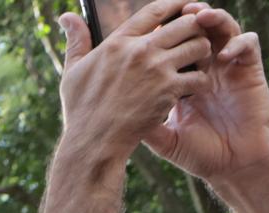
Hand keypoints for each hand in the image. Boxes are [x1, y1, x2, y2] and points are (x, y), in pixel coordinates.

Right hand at [58, 1, 219, 165]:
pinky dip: (202, 82)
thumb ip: (76, 40)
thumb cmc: (81, 109)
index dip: (177, 4)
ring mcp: (156, 70)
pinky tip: (195, 88)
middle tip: (194, 40)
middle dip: (196, 29)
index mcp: (118, 42)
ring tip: (197, 63)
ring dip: (203, 54)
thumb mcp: (73, 71)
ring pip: (199, 46)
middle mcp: (140, 50)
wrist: (92, 142)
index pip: (157, 10)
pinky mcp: (168, 91)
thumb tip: (65, 16)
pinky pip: (200, 76)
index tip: (186, 8)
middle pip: (187, 22)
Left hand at [143, 8, 268, 186]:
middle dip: (186, 16)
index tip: (147, 26)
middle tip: (177, 10)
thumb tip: (110, 114)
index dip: (162, 30)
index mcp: (180, 76)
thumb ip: (142, 122)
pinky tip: (221, 56)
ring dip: (212, 18)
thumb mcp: (161, 138)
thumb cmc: (197, 153)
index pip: (170, 43)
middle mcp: (205, 66)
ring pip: (222, 29)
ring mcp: (227, 67)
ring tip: (199, 16)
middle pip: (195, 29)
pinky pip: (247, 45)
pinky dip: (236, 43)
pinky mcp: (249, 72)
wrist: (230, 167)